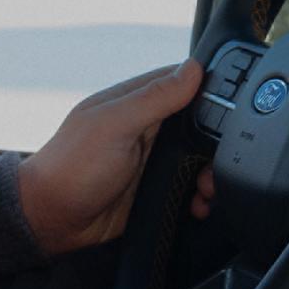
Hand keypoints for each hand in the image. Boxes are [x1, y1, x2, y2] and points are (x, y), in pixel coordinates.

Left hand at [17, 62, 219, 256]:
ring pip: (200, 159)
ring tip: (210, 190)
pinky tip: (200, 206)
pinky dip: (200, 197)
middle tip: (225, 161)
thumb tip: (193, 68)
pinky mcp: (155, 189)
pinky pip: (189, 187)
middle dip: (218, 143)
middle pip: (200, 125)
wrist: (51, 220)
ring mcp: (153, 159)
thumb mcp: (114, 125)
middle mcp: (148, 127)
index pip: (185, 83)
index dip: (212, 91)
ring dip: (212, 174)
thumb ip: (154, 97)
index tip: (237, 109)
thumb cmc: (72, 166)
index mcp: (137, 102)